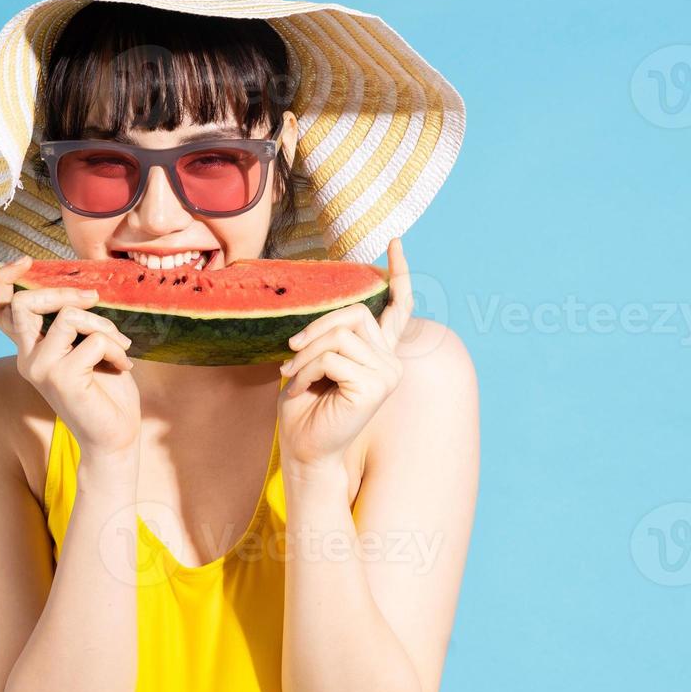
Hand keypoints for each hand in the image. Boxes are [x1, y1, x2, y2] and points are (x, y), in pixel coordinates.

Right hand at [0, 255, 140, 457]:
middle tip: (93, 299)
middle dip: (63, 291)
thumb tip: (83, 290)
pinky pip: (94, 341)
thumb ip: (76, 323)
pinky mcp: (61, 379)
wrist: (115, 435)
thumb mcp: (88, 347)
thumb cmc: (106, 390)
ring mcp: (40, 369)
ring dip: (103, 325)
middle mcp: (27, 358)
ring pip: (68, 316)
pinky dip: (116, 348)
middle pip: (24, 303)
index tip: (26, 261)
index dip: (4, 279)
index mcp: (30, 348)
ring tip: (119, 346)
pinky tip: (123, 366)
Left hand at [276, 237, 414, 470]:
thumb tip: (330, 312)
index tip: (396, 242)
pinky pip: (333, 356)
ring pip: (340, 334)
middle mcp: (390, 361)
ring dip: (307, 353)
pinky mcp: (375, 386)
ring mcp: (388, 373)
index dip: (399, 274)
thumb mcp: (314, 360)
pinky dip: (309, 368)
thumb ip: (329, 334)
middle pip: (355, 312)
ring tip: (294, 375)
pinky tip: (304, 387)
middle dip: (316, 327)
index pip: (398, 307)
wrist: (304, 449)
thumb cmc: (305, 407)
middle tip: (291, 353)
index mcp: (378, 353)